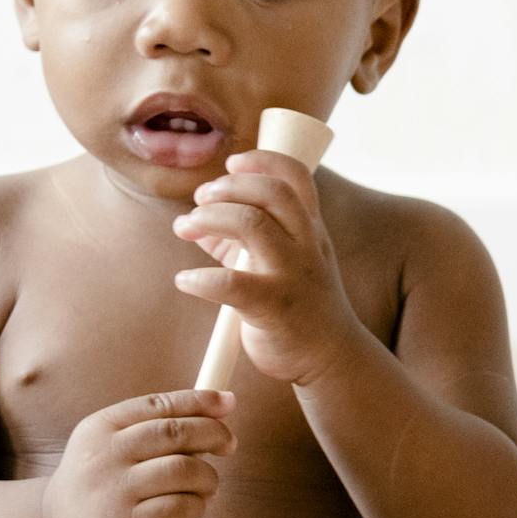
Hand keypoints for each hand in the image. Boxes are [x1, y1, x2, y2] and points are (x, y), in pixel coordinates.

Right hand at [40, 389, 234, 517]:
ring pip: (184, 470)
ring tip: (206, 485)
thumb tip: (220, 405)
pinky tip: (192, 509)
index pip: (158, 404)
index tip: (228, 402)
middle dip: (213, 434)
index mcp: (100, 427)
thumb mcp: (110, 445)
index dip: (199, 401)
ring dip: (208, 477)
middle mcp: (103, 455)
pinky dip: (198, 506)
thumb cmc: (101, 483)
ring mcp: (113, 491)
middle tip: (227, 445)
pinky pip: (181, 507)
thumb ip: (153, 427)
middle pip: (175, 433)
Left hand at [173, 152, 364, 384]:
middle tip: (200, 198)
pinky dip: (200, 279)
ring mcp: (293, 274)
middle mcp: (306, 244)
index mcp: (310, 228)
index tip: (233, 163)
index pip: (296, 176)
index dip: (263, 161)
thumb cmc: (301, 305)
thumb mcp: (282, 263)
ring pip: (252, 225)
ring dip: (209, 217)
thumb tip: (195, 223)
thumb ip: (239, 241)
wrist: (330, 356)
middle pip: (271, 193)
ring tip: (186, 226)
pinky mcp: (275, 307)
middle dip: (228, 187)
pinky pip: (232, 284)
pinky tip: (185, 281)